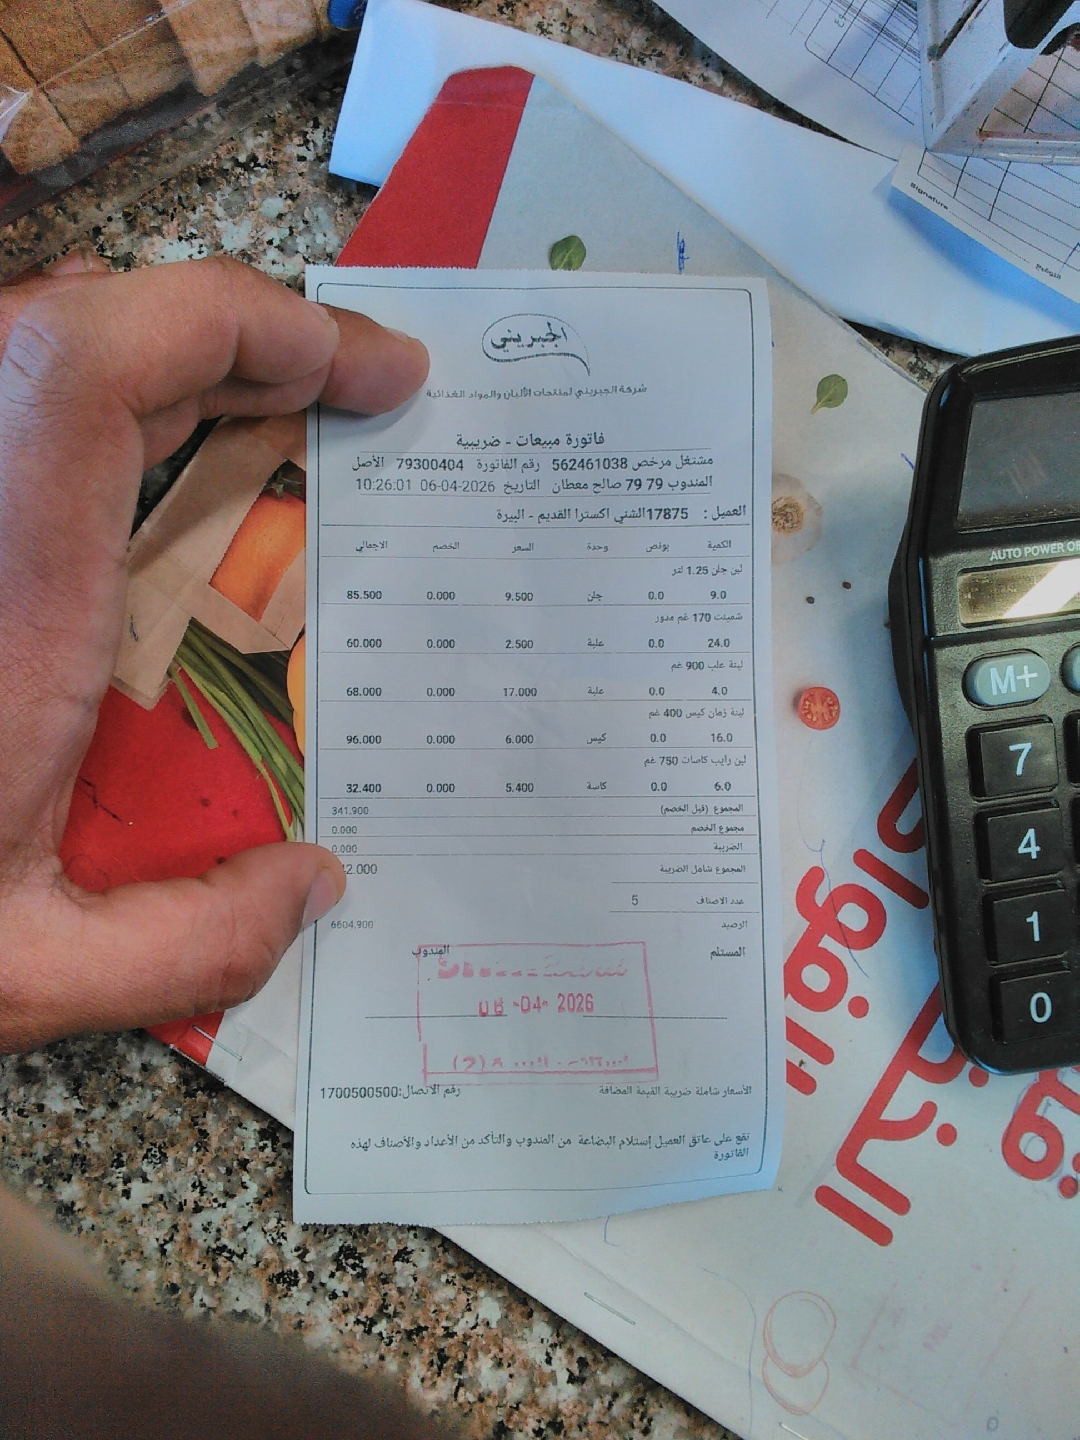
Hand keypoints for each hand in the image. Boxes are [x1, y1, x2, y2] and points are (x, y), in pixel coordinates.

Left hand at [0, 255, 428, 1052]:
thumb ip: (190, 940)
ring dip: (173, 362)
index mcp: (0, 592)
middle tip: (356, 390)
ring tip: (283, 409)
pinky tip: (162, 458)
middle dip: (239, 336)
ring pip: (38, 351)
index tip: (367, 372)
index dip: (242, 323)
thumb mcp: (17, 972)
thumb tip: (316, 885)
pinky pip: (17, 415)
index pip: (98, 361)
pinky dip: (106, 403)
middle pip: (83, 329)